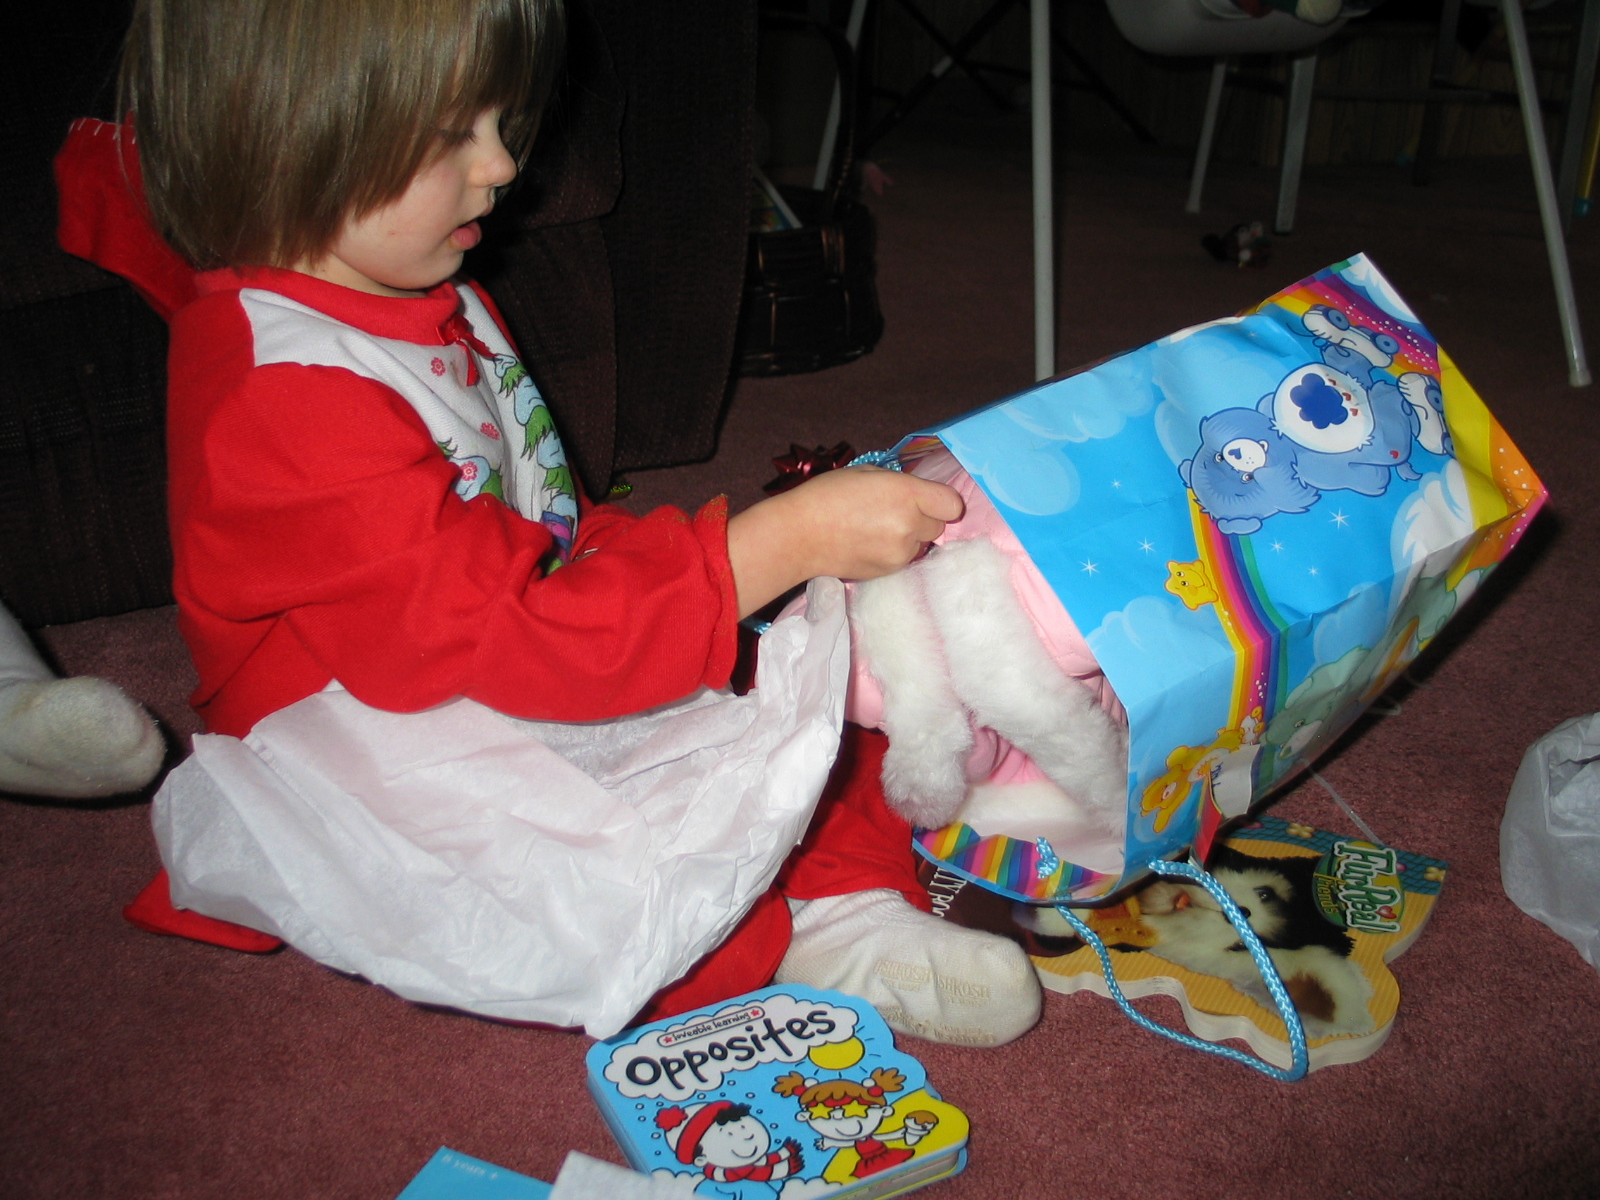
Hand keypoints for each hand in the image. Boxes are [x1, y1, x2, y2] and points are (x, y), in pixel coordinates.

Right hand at [726, 466, 962, 616]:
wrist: (799, 535)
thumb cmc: (827, 495)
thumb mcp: (867, 475)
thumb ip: (900, 484)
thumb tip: (917, 496)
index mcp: (906, 494)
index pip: (951, 504)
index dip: (942, 501)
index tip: (928, 500)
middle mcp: (909, 526)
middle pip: (938, 526)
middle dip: (922, 518)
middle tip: (893, 512)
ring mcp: (900, 553)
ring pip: (922, 545)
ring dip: (909, 537)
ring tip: (876, 529)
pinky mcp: (889, 572)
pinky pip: (905, 560)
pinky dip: (895, 552)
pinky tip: (869, 544)